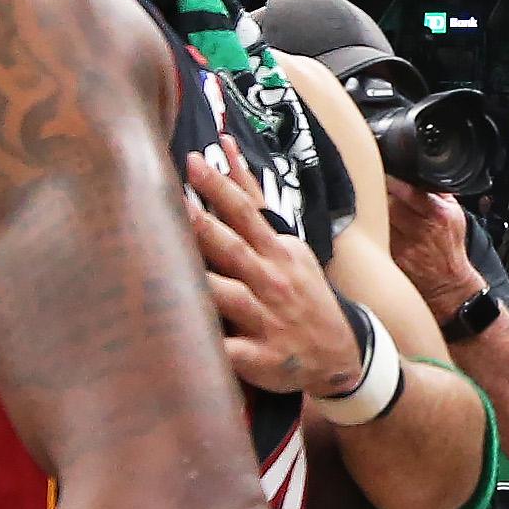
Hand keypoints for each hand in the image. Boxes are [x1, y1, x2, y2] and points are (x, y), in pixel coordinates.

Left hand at [186, 136, 361, 396]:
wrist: (339, 353)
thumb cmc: (300, 293)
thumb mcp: (287, 248)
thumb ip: (253, 205)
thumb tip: (226, 151)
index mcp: (276, 252)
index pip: (247, 213)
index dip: (220, 187)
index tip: (192, 162)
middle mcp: (271, 280)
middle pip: (234, 248)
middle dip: (204, 224)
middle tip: (174, 200)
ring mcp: (267, 319)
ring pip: (231, 296)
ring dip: (203, 281)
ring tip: (169, 266)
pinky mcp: (262, 356)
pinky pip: (233, 352)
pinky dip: (215, 348)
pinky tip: (188, 344)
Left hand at [380, 175, 481, 320]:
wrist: (447, 283)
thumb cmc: (450, 246)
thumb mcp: (455, 214)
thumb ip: (439, 192)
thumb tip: (419, 173)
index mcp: (437, 214)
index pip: (408, 190)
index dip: (392, 180)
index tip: (383, 173)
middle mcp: (421, 230)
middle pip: (388, 203)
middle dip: (381, 195)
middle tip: (377, 190)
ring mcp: (404, 246)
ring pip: (379, 219)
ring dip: (375, 212)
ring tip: (377, 210)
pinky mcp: (391, 258)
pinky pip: (375, 237)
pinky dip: (373, 231)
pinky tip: (377, 230)